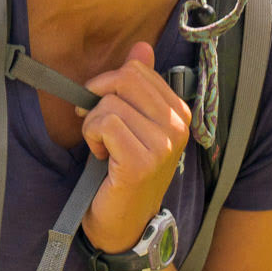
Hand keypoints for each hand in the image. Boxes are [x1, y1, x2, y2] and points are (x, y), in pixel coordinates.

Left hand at [79, 41, 189, 253]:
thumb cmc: (124, 172)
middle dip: (98, 99)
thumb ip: (139, 85)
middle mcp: (178, 127)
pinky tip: (101, 159)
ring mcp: (163, 145)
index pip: (137, 70)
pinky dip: (92, 138)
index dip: (108, 85)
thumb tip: (142, 45)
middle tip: (96, 127)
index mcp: (180, 113)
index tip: (103, 110)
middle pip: (124, 79)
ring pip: (109, 103)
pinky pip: (104, 123)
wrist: (123, 225)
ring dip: (93, 125)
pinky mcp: (141, 161)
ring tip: (103, 149)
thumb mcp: (134, 124)